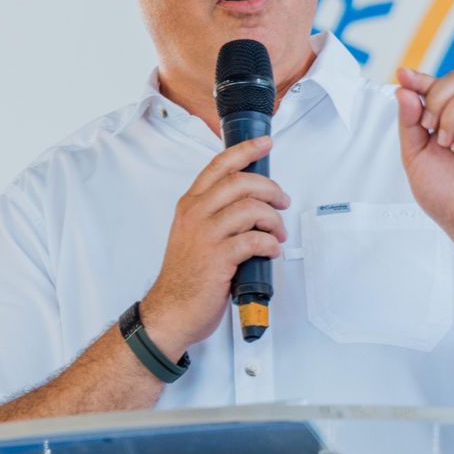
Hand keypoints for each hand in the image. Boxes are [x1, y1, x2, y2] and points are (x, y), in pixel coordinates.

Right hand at [142, 135, 288, 356]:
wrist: (171, 310)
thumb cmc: (186, 275)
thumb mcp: (193, 233)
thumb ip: (215, 214)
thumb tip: (252, 201)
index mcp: (190, 205)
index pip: (219, 166)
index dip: (245, 150)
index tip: (265, 143)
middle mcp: (196, 215)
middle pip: (240, 182)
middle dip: (270, 188)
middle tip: (282, 201)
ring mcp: (206, 236)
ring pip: (251, 208)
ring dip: (273, 220)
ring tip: (277, 234)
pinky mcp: (218, 258)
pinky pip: (254, 240)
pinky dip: (269, 245)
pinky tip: (270, 252)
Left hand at [396, 67, 453, 253]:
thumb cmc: (445, 194)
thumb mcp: (415, 156)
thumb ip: (410, 123)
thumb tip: (404, 89)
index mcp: (452, 118)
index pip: (440, 84)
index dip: (421, 77)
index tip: (402, 75)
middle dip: (436, 97)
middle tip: (428, 127)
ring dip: (451, 116)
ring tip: (446, 144)